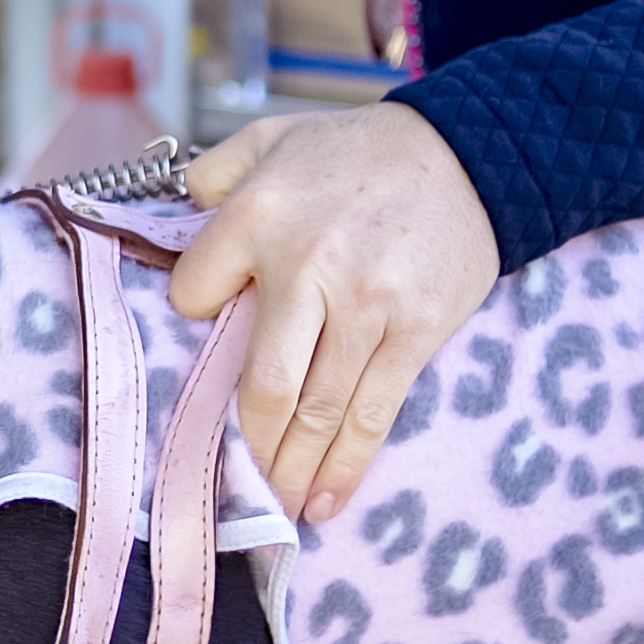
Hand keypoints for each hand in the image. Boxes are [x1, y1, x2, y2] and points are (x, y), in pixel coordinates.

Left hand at [166, 104, 499, 524]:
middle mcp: (308, 266)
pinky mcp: (416, 333)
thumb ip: (212, 174)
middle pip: (261, 381)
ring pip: (317, 410)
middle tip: (229, 481)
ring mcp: (367, 306)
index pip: (194, 294)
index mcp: (258, 216)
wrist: (468, 154)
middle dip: (244, 443)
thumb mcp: (269, 136)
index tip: (202, 342)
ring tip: (274, 507)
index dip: (192, 320)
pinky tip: (324, 499)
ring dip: (292, 469)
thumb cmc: (354, 152)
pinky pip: (374, 414)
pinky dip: (346, 466)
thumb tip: (175, 222)